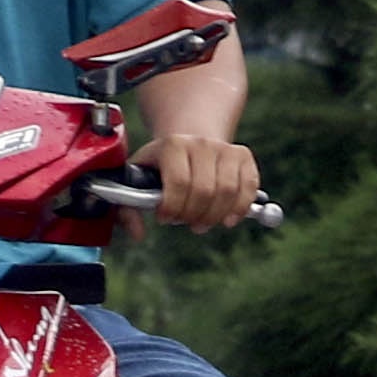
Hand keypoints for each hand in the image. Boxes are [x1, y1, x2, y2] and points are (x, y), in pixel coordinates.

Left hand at [146, 130, 265, 231]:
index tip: (165, 218)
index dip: (173, 208)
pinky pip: (249, 187)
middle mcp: (201, 143)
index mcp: (172, 145)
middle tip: (185, 222)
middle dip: (193, 215)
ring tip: (202, 222)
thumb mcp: (137, 180)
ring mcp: (224, 148)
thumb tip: (138, 235)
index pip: (179, 182)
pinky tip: (227, 219)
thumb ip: (128, 209)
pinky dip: (240, 208)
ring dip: (215, 216)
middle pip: (204, 191)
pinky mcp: (243, 156)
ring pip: (228, 192)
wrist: (188, 141)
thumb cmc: (160, 166)